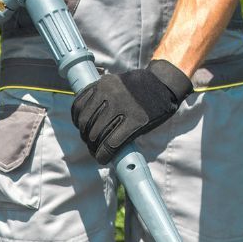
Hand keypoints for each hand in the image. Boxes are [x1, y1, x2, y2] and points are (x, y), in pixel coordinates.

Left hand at [71, 60, 193, 164]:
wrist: (165, 84)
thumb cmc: (141, 87)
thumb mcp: (116, 84)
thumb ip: (102, 98)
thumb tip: (88, 122)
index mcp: (103, 84)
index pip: (78, 106)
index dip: (77, 121)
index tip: (81, 128)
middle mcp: (110, 94)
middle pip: (86, 123)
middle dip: (86, 137)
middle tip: (91, 144)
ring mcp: (123, 108)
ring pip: (96, 135)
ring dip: (94, 148)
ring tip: (97, 152)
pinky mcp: (135, 122)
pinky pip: (111, 143)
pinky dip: (104, 154)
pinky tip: (103, 158)